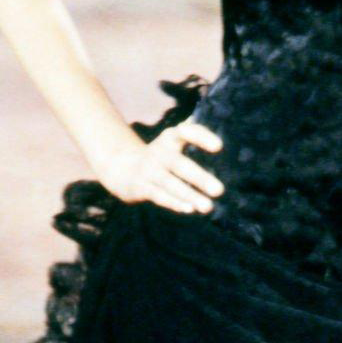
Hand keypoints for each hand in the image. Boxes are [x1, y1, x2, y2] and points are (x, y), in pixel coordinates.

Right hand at [99, 118, 224, 213]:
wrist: (121, 168)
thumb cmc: (161, 156)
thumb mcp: (172, 142)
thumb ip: (193, 135)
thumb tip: (218, 141)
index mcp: (169, 139)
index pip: (184, 133)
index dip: (200, 137)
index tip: (219, 147)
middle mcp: (158, 153)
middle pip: (179, 164)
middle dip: (199, 178)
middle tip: (219, 190)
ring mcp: (148, 171)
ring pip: (170, 184)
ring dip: (189, 195)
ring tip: (207, 206)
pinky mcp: (140, 187)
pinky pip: (158, 195)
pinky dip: (173, 203)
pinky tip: (189, 209)